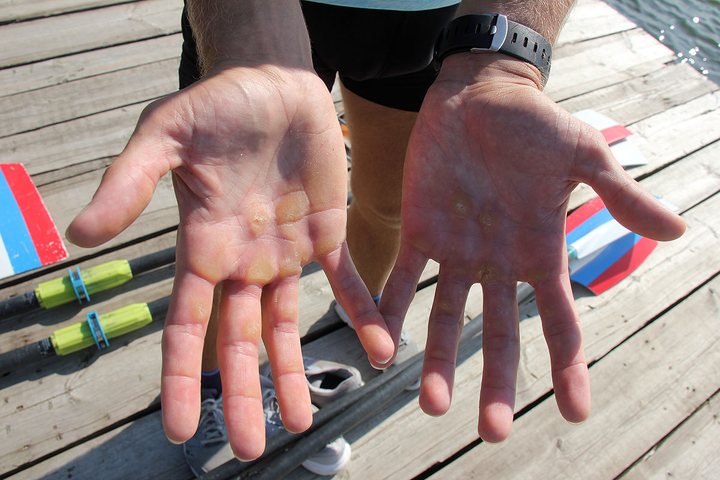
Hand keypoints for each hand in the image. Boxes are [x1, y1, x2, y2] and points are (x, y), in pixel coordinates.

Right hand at [66, 65, 393, 459]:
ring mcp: (285, 251)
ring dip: (296, 371)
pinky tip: (380, 348)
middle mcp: (242, 260)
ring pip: (288, 325)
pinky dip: (364, 313)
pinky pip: (347, 282)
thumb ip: (128, 182)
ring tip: (304, 420)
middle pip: (240, 340)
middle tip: (251, 447)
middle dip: (245, 391)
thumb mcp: (165, 135)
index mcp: (202, 247)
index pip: (187, 324)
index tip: (179, 426)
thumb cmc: (216, 104)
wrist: (274, 83)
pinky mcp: (326, 233)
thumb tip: (80, 233)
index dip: (182, 376)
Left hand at [380, 55, 685, 441]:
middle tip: (490, 430)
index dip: (567, 367)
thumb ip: (620, 196)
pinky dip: (390, 310)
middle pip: (498, 334)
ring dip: (438, 360)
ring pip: (446, 317)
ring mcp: (456, 251)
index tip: (573, 411)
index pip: (559, 321)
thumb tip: (677, 231)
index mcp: (540, 252)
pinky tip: (382, 345)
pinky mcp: (419, 230)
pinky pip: (401, 278)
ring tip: (431, 402)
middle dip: (495, 381)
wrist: (478, 94)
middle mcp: (497, 263)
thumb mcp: (584, 156)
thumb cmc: (535, 123)